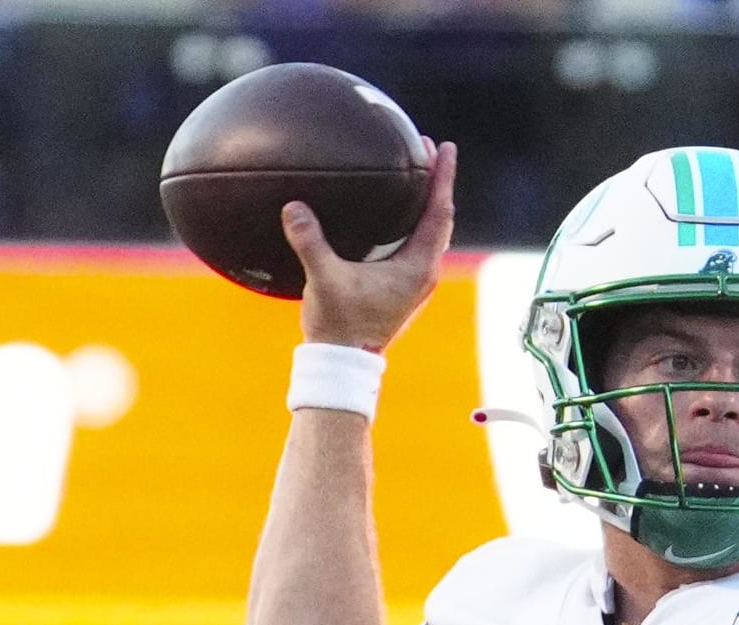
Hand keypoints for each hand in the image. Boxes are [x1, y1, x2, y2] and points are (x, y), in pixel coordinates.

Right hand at [281, 138, 457, 352]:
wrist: (344, 362)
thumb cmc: (340, 325)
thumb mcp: (323, 279)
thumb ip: (311, 243)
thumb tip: (294, 208)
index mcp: (418, 267)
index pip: (438, 212)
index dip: (442, 177)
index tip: (444, 147)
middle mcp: (425, 272)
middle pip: (441, 217)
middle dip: (436, 182)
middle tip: (428, 150)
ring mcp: (416, 281)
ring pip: (432, 232)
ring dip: (428, 202)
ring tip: (418, 174)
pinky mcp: (404, 287)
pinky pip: (418, 244)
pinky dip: (416, 222)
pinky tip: (400, 213)